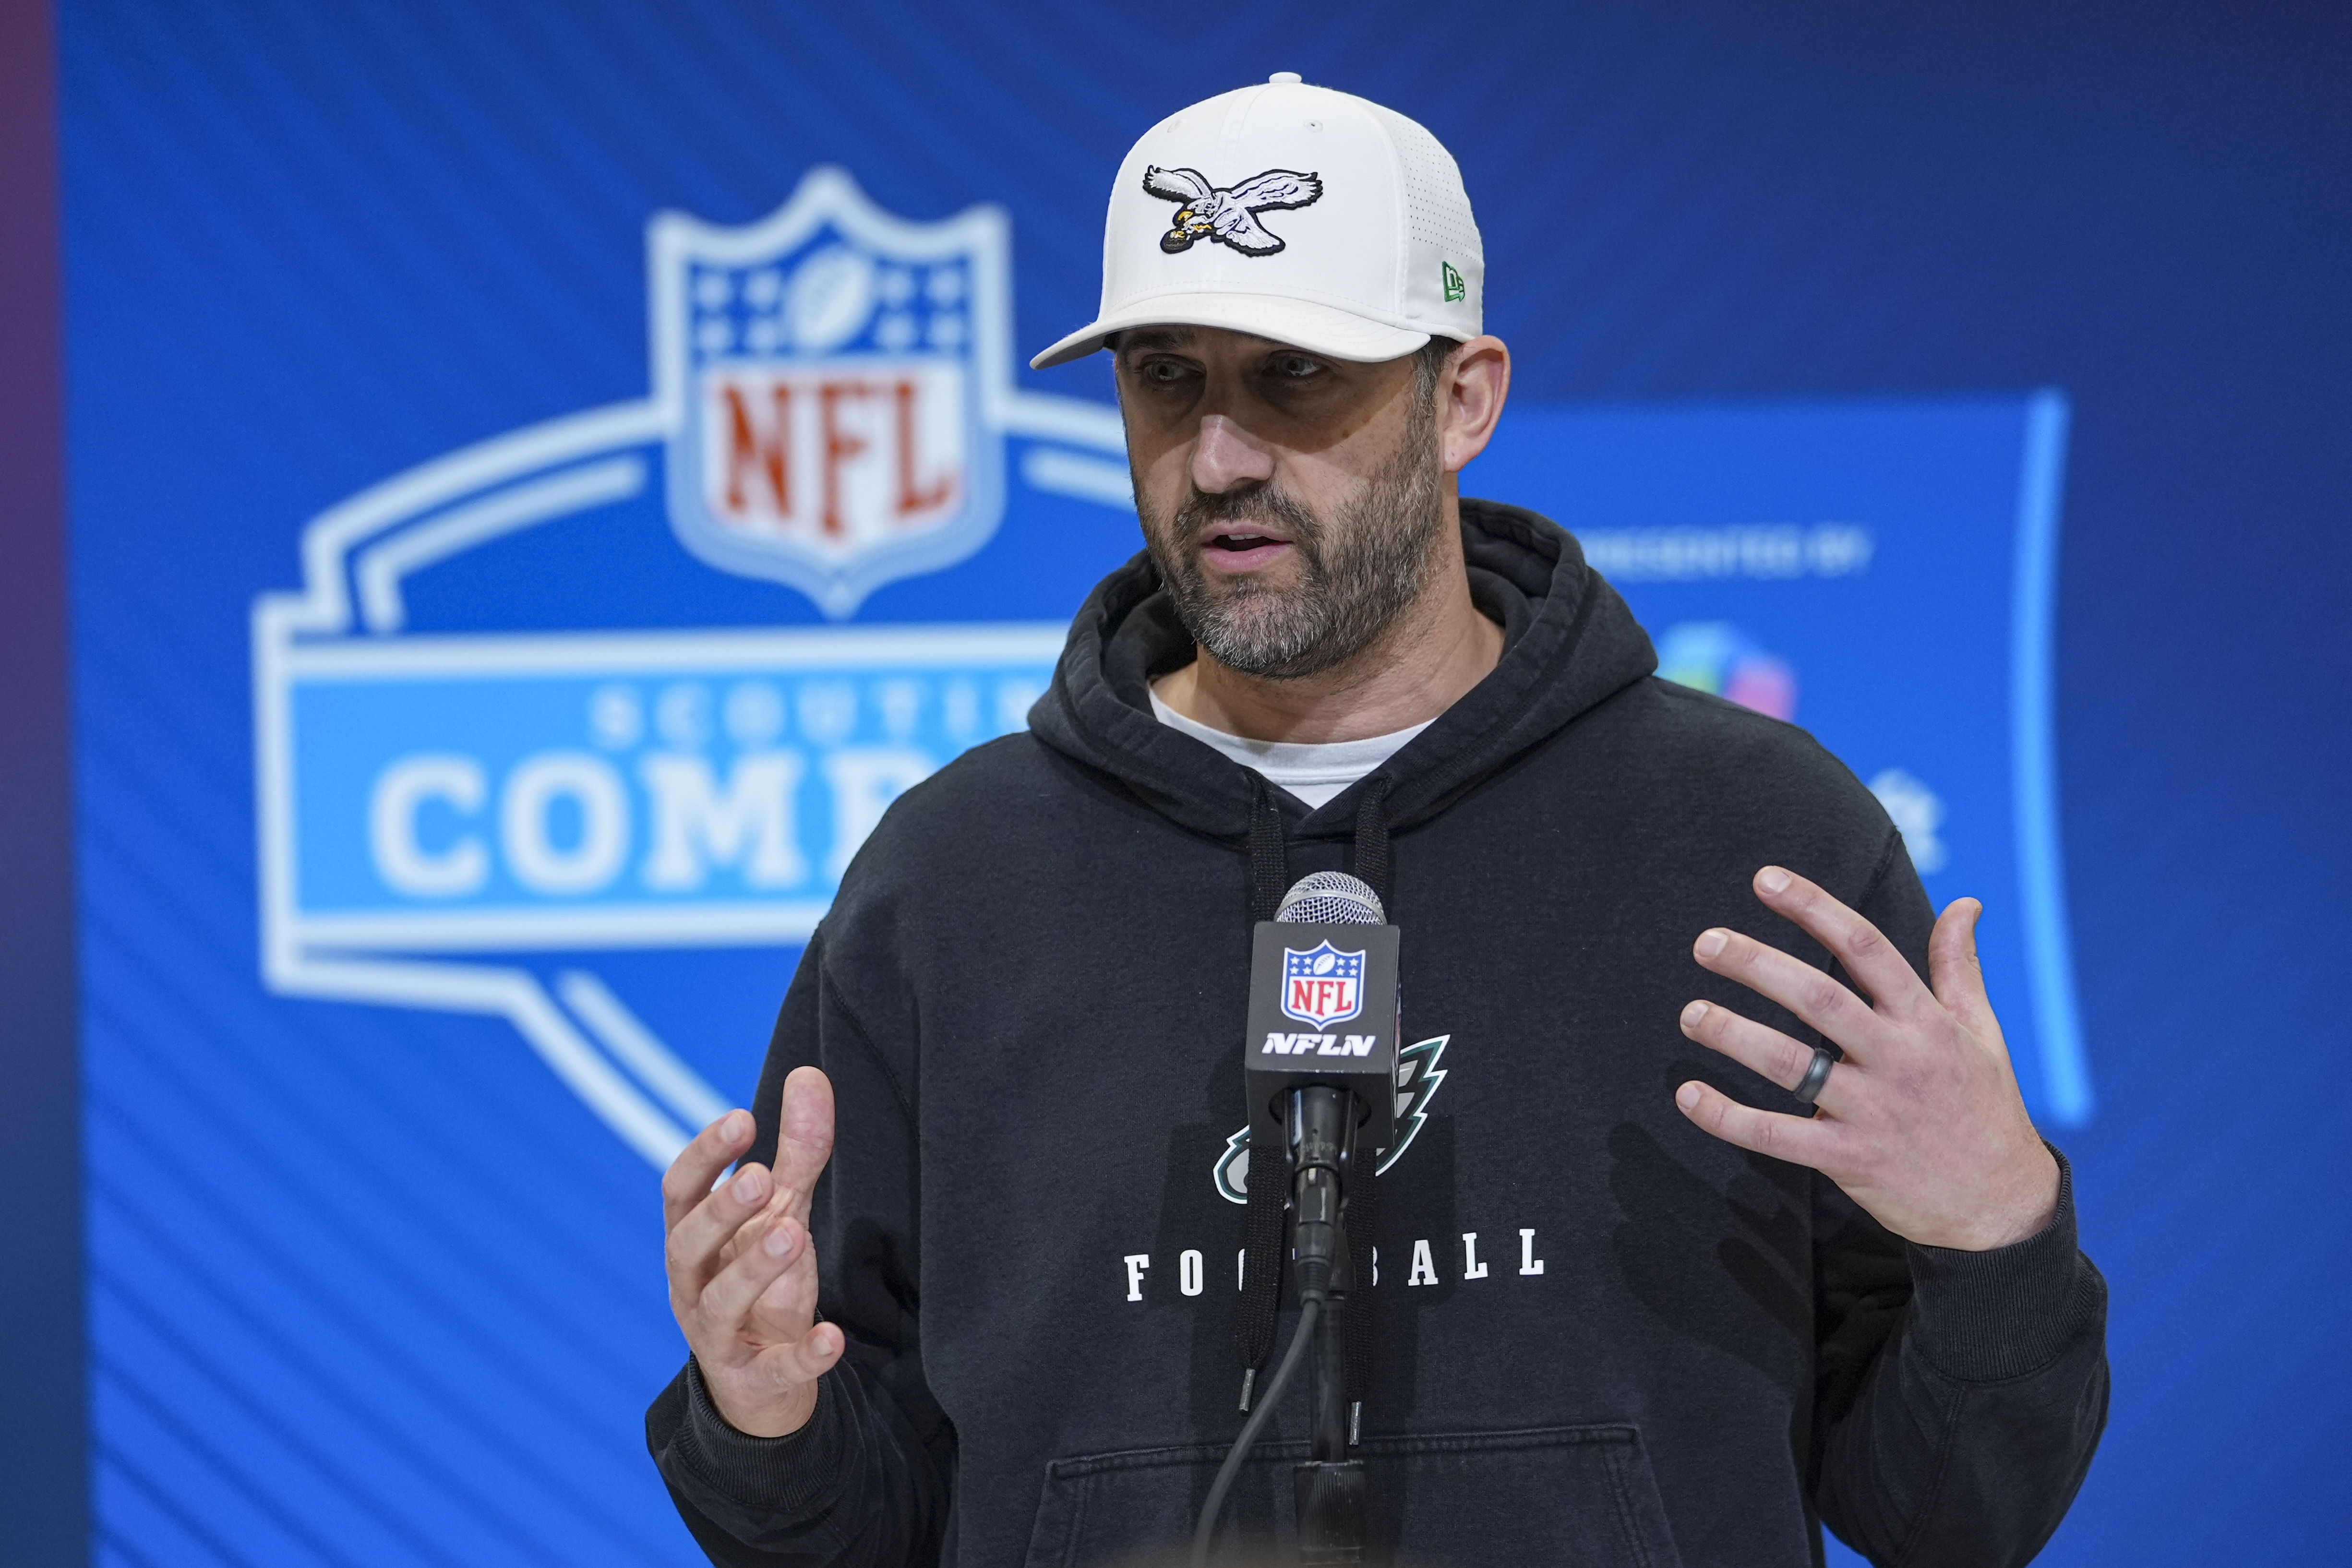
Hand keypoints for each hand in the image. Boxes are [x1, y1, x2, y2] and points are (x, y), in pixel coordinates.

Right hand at [662, 1065, 844, 1435]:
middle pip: (687, 1246)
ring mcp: (717, 1337)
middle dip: (720, 1211)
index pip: (679, 1191)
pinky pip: (774, 1371)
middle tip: (761, 1177)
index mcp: (691, 1238)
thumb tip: (808, 1073)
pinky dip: (802, 1356)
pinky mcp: (752, 1379)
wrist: (759, 1381)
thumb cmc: (761, 1276)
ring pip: (718, 1305)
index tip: (743, 1118)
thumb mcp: (781, 1210)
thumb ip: (797, 1150)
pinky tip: (833, 1338)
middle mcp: (691, 1285)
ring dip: (752, 1270)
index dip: (704, 1155)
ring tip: (794, 1234)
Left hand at [1673, 866, 2059, 1250]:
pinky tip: (1688, 1095)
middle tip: (1706, 942)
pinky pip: (1777, 1136)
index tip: (1765, 880)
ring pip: (1790, 1064)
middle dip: (1758, 965)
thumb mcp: (1983, 1032)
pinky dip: (1728, 1117)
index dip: (1814, 909)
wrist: (2003, 1206)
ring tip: (1690, 1013)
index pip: (1866, 948)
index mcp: (1926, 1021)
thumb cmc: (1986, 1107)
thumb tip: (1965, 902)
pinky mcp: (1849, 1159)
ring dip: (1733, 1035)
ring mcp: (1872, 1110)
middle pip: (1818, 998)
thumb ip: (1959, 967)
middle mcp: (1898, 1059)